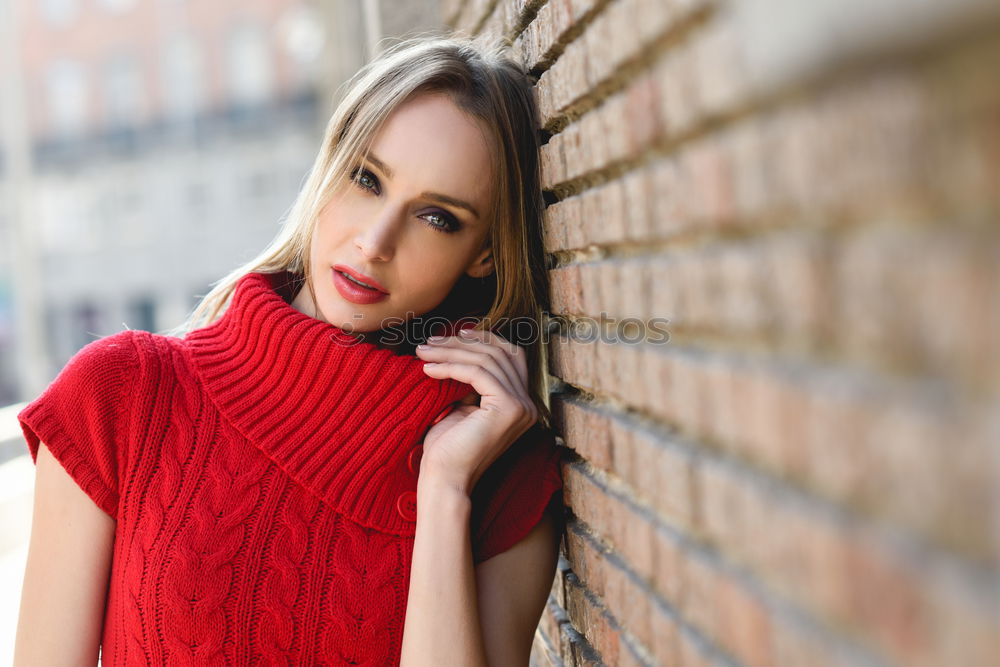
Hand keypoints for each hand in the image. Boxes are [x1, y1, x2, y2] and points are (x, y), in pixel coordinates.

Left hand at [414, 328, 538, 494]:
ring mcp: (522, 407)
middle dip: (462, 342)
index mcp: (520, 403)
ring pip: (487, 360)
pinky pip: (478, 373)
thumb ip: (470, 380)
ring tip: (423, 353)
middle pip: (499, 353)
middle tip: (430, 342)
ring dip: (451, 352)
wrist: (445, 479)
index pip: (510, 356)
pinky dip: (450, 366)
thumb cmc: (447, 448)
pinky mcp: (508, 408)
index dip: (484, 339)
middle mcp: (528, 404)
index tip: (454, 334)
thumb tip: (460, 347)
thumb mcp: (462, 405)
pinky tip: (428, 369)